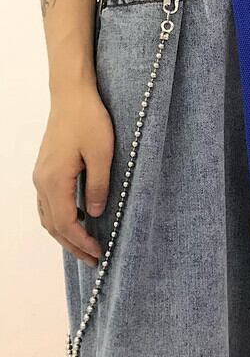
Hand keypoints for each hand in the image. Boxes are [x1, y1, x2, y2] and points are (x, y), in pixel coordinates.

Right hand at [33, 87, 113, 266]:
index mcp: (54, 181)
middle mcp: (42, 182)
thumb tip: (94, 214)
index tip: (99, 253)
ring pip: (48, 216)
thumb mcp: (102, 154)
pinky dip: (60, 218)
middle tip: (94, 260)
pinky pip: (48, 203)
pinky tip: (76, 220)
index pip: (66, 223)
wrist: (72, 97)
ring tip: (85, 247)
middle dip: (73, 245)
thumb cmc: (89, 121)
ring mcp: (41, 176)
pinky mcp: (45, 169)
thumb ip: (98, 185)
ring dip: (65, 234)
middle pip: (54, 225)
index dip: (81, 241)